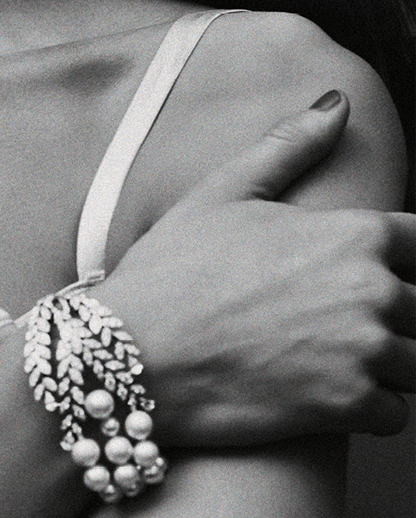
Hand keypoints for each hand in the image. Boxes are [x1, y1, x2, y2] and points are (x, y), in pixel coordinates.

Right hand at [98, 95, 413, 443]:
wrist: (128, 352)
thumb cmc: (171, 271)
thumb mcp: (223, 193)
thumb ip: (290, 146)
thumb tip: (337, 101)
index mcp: (356, 232)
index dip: (407, 263)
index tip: (380, 277)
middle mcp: (372, 289)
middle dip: (396, 319)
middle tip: (338, 327)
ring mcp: (365, 351)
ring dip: (388, 367)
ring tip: (330, 361)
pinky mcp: (348, 408)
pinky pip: (395, 416)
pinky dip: (369, 411)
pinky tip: (323, 397)